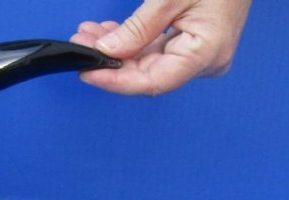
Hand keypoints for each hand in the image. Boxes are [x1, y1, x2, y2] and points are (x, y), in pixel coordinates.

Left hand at [70, 0, 251, 95]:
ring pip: (148, 62)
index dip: (115, 81)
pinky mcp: (194, 44)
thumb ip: (137, 29)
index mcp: (206, 54)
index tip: (87, 72)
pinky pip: (157, 50)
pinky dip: (132, 43)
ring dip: (117, 50)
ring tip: (89, 34)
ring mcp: (200, 55)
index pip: (151, 82)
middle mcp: (205, 62)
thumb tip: (106, 51)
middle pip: (146, 74)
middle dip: (110, 60)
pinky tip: (108, 34)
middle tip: (82, 43)